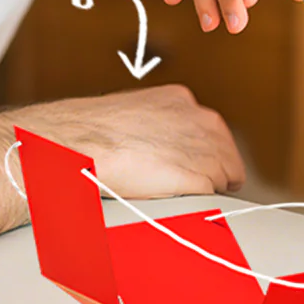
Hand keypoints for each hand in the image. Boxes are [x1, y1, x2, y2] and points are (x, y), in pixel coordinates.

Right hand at [9, 85, 244, 199]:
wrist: (78, 143)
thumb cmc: (92, 130)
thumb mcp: (133, 113)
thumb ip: (156, 125)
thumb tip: (158, 142)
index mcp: (182, 100)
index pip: (213, 131)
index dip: (205, 152)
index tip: (195, 163)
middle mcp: (199, 119)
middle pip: (226, 153)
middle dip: (214, 170)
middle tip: (198, 186)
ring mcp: (202, 148)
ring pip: (224, 176)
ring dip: (208, 188)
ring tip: (185, 196)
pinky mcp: (197, 176)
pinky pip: (211, 195)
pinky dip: (200, 202)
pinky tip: (180, 202)